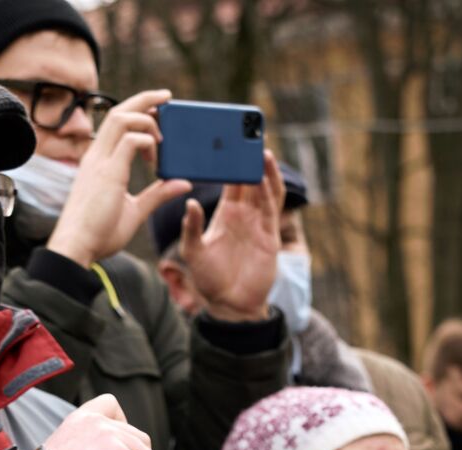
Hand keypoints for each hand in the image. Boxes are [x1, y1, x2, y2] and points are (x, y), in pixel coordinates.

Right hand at [47, 89, 193, 267]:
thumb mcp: (135, 211)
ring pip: (122, 117)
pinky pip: (131, 140)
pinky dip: (148, 141)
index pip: (116, 123)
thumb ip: (158, 195)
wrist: (76, 249)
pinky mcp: (107, 172)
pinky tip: (156, 157)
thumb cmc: (99, 234)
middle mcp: (96, 156)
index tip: (157, 114)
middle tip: (167, 98)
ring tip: (164, 133)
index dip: (137, 111)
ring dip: (147, 117)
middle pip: (118, 111)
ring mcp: (99, 162)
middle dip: (145, 99)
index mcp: (98, 163)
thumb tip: (182, 183)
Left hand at [180, 150, 284, 321]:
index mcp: (225, 214)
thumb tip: (189, 203)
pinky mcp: (270, 232)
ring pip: (264, 187)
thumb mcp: (193, 252)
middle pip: (249, 179)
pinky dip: (271, 186)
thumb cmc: (210, 279)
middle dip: (248, 158)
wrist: (230, 304)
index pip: (228, 182)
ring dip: (263, 168)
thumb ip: (191, 228)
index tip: (223, 142)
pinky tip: (266, 170)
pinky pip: (272, 204)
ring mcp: (259, 222)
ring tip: (258, 146)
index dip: (228, 163)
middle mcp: (244, 214)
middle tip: (245, 134)